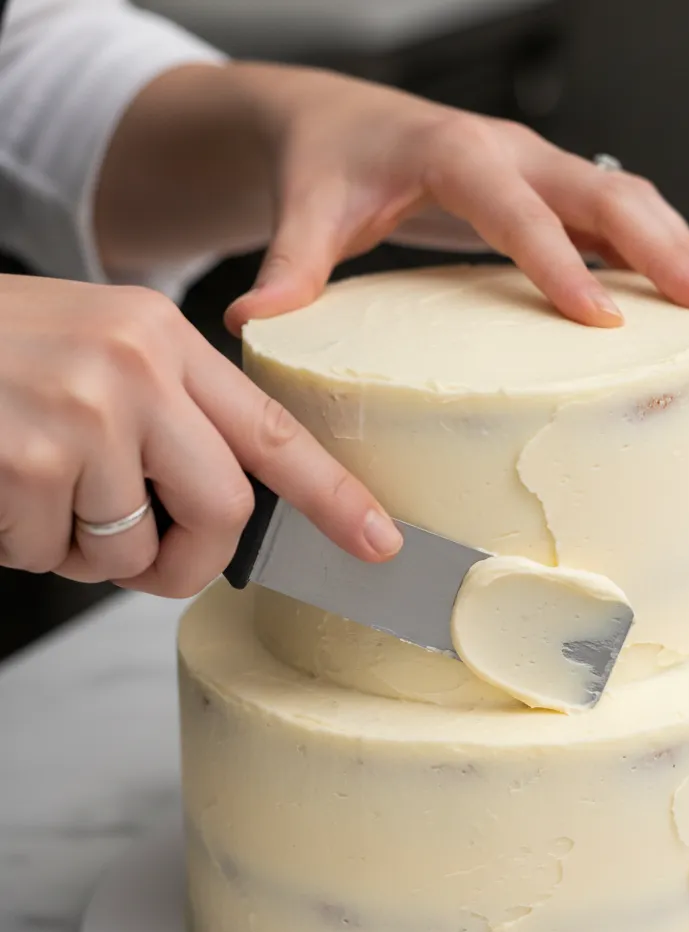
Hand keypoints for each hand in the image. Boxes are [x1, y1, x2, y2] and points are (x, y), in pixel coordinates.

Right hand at [0, 275, 401, 595]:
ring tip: (42, 496)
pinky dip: (26, 546)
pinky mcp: (23, 462)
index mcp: (162, 339)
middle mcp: (132, 368)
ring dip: (89, 550)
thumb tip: (225, 516)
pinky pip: (51, 554)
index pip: (273, 430)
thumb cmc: (0, 353)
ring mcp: (79, 414)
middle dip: (192, 561)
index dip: (334, 496)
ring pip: (132, 548)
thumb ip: (171, 418)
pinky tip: (0, 491)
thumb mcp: (100, 353)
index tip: (380, 542)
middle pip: (225, 511)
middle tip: (155, 564)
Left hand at [220, 67, 688, 332]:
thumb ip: (291, 266)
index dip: (559, 262)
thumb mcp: (306, 213)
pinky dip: (653, 248)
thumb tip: (256, 321)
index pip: (519, 209)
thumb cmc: (328, 163)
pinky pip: (613, 214)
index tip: (599, 318)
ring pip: (625, 197)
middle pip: (603, 190)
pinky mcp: (543, 191)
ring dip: (675, 244)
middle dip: (662, 245)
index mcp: (455, 155)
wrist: (338, 124)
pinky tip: (678, 292)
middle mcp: (509, 154)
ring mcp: (535, 169)